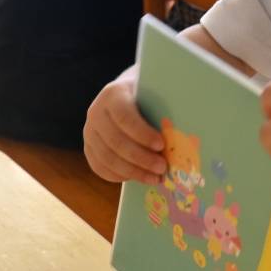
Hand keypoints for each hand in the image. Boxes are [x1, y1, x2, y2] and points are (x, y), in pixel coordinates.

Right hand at [83, 68, 164, 185]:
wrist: (124, 95)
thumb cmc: (146, 94)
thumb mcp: (153, 91)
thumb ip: (161, 108)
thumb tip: (181, 134)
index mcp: (113, 94)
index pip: (124, 117)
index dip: (142, 134)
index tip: (161, 145)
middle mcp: (95, 113)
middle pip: (116, 142)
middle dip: (141, 158)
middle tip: (163, 167)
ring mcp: (89, 132)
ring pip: (107, 158)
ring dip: (133, 172)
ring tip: (155, 178)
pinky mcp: (89, 148)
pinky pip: (100, 167)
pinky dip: (119, 176)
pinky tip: (138, 178)